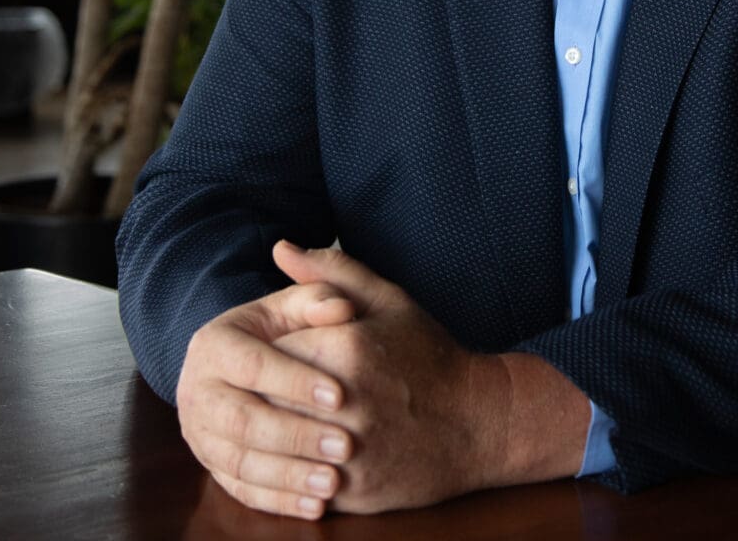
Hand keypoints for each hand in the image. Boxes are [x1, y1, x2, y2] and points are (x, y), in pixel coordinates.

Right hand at [173, 262, 360, 520]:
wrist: (251, 364)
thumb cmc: (285, 329)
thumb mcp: (296, 305)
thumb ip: (318, 296)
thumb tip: (339, 307)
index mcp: (214, 343)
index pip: (253, 365)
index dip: (295, 381)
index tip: (341, 395)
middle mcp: (197, 390)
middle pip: (242, 420)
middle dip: (296, 435)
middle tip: (345, 445)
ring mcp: (201, 433)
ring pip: (240, 462)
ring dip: (289, 475)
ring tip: (334, 481)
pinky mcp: (212, 465)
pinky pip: (241, 490)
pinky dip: (278, 500)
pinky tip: (315, 505)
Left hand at [269, 243, 590, 514]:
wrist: (479, 424)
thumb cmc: (430, 356)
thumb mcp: (389, 302)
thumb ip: (331, 273)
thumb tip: (280, 247)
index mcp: (347, 348)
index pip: (270, 351)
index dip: (262, 354)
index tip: (264, 355)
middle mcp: (345, 401)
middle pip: (266, 399)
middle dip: (259, 394)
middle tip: (258, 390)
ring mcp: (350, 450)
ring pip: (276, 445)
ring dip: (268, 435)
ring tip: (272, 422)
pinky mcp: (353, 490)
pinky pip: (297, 484)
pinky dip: (287, 470)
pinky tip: (292, 456)